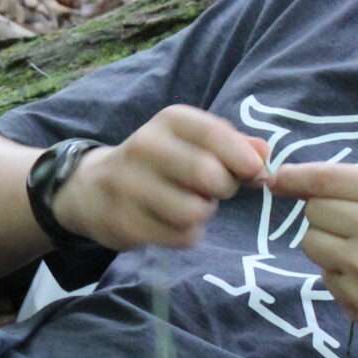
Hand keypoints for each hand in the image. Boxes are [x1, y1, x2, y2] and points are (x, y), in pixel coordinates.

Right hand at [53, 106, 269, 249]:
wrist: (92, 188)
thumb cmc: (160, 163)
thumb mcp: (193, 142)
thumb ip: (234, 145)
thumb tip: (265, 155)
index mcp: (169, 120)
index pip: (215, 134)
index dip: (242, 157)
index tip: (254, 172)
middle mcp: (144, 146)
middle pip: (209, 176)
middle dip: (224, 189)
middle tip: (213, 191)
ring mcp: (128, 185)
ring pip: (193, 211)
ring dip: (202, 215)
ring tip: (190, 206)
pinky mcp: (122, 221)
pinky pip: (178, 237)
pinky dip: (187, 236)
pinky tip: (174, 225)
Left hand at [262, 163, 357, 357]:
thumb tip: (288, 178)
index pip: (324, 177)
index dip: (293, 177)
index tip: (277, 179)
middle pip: (313, 210)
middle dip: (325, 217)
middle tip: (356, 229)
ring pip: (309, 241)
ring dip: (326, 246)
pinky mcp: (353, 296)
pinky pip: (323, 274)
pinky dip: (338, 274)